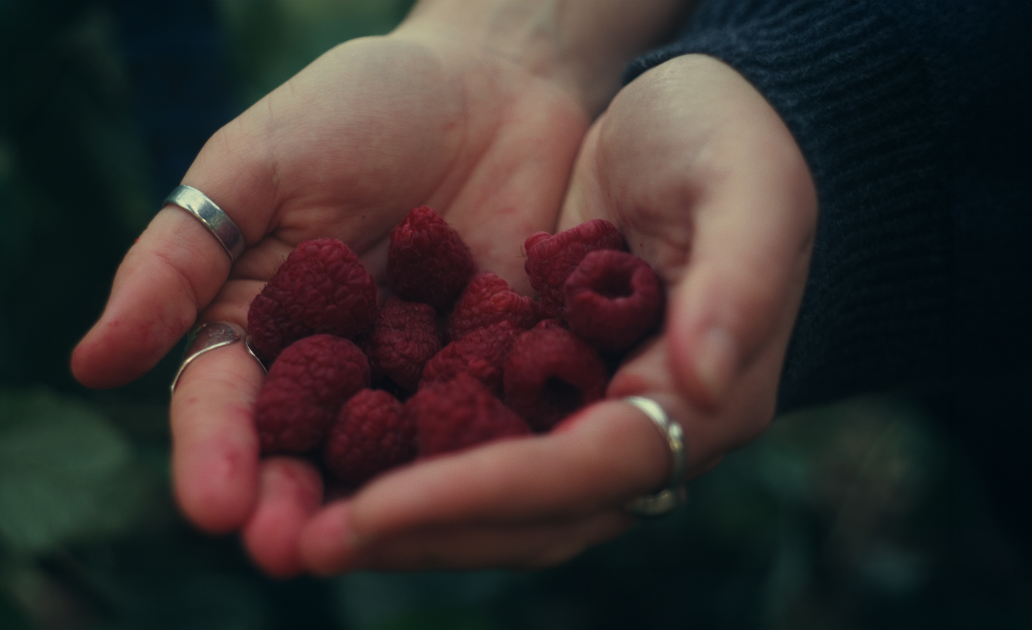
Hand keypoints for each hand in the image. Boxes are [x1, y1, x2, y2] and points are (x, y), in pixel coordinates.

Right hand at [71, 0, 684, 575]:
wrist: (493, 81)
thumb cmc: (361, 106)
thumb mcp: (257, 163)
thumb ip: (180, 257)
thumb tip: (92, 363)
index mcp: (260, 322)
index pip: (225, 402)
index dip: (215, 454)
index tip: (212, 504)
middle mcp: (335, 366)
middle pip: (304, 450)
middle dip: (292, 503)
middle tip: (287, 552)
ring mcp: (418, 374)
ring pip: (391, 457)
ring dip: (377, 506)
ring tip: (366, 544)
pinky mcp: (497, 368)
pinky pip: (484, 422)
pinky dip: (476, 459)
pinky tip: (474, 491)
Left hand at [297, 54, 816, 572]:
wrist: (666, 113)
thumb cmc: (719, 135)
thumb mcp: (749, 184)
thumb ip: (740, 282)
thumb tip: (701, 389)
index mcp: (696, 399)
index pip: (583, 470)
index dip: (482, 494)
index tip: (377, 507)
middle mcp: (630, 428)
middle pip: (523, 512)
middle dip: (419, 531)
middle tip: (306, 545)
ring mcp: (571, 414)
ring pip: (482, 496)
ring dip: (393, 517)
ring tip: (290, 527)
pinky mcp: (522, 386)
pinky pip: (455, 439)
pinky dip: (392, 458)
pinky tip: (316, 459)